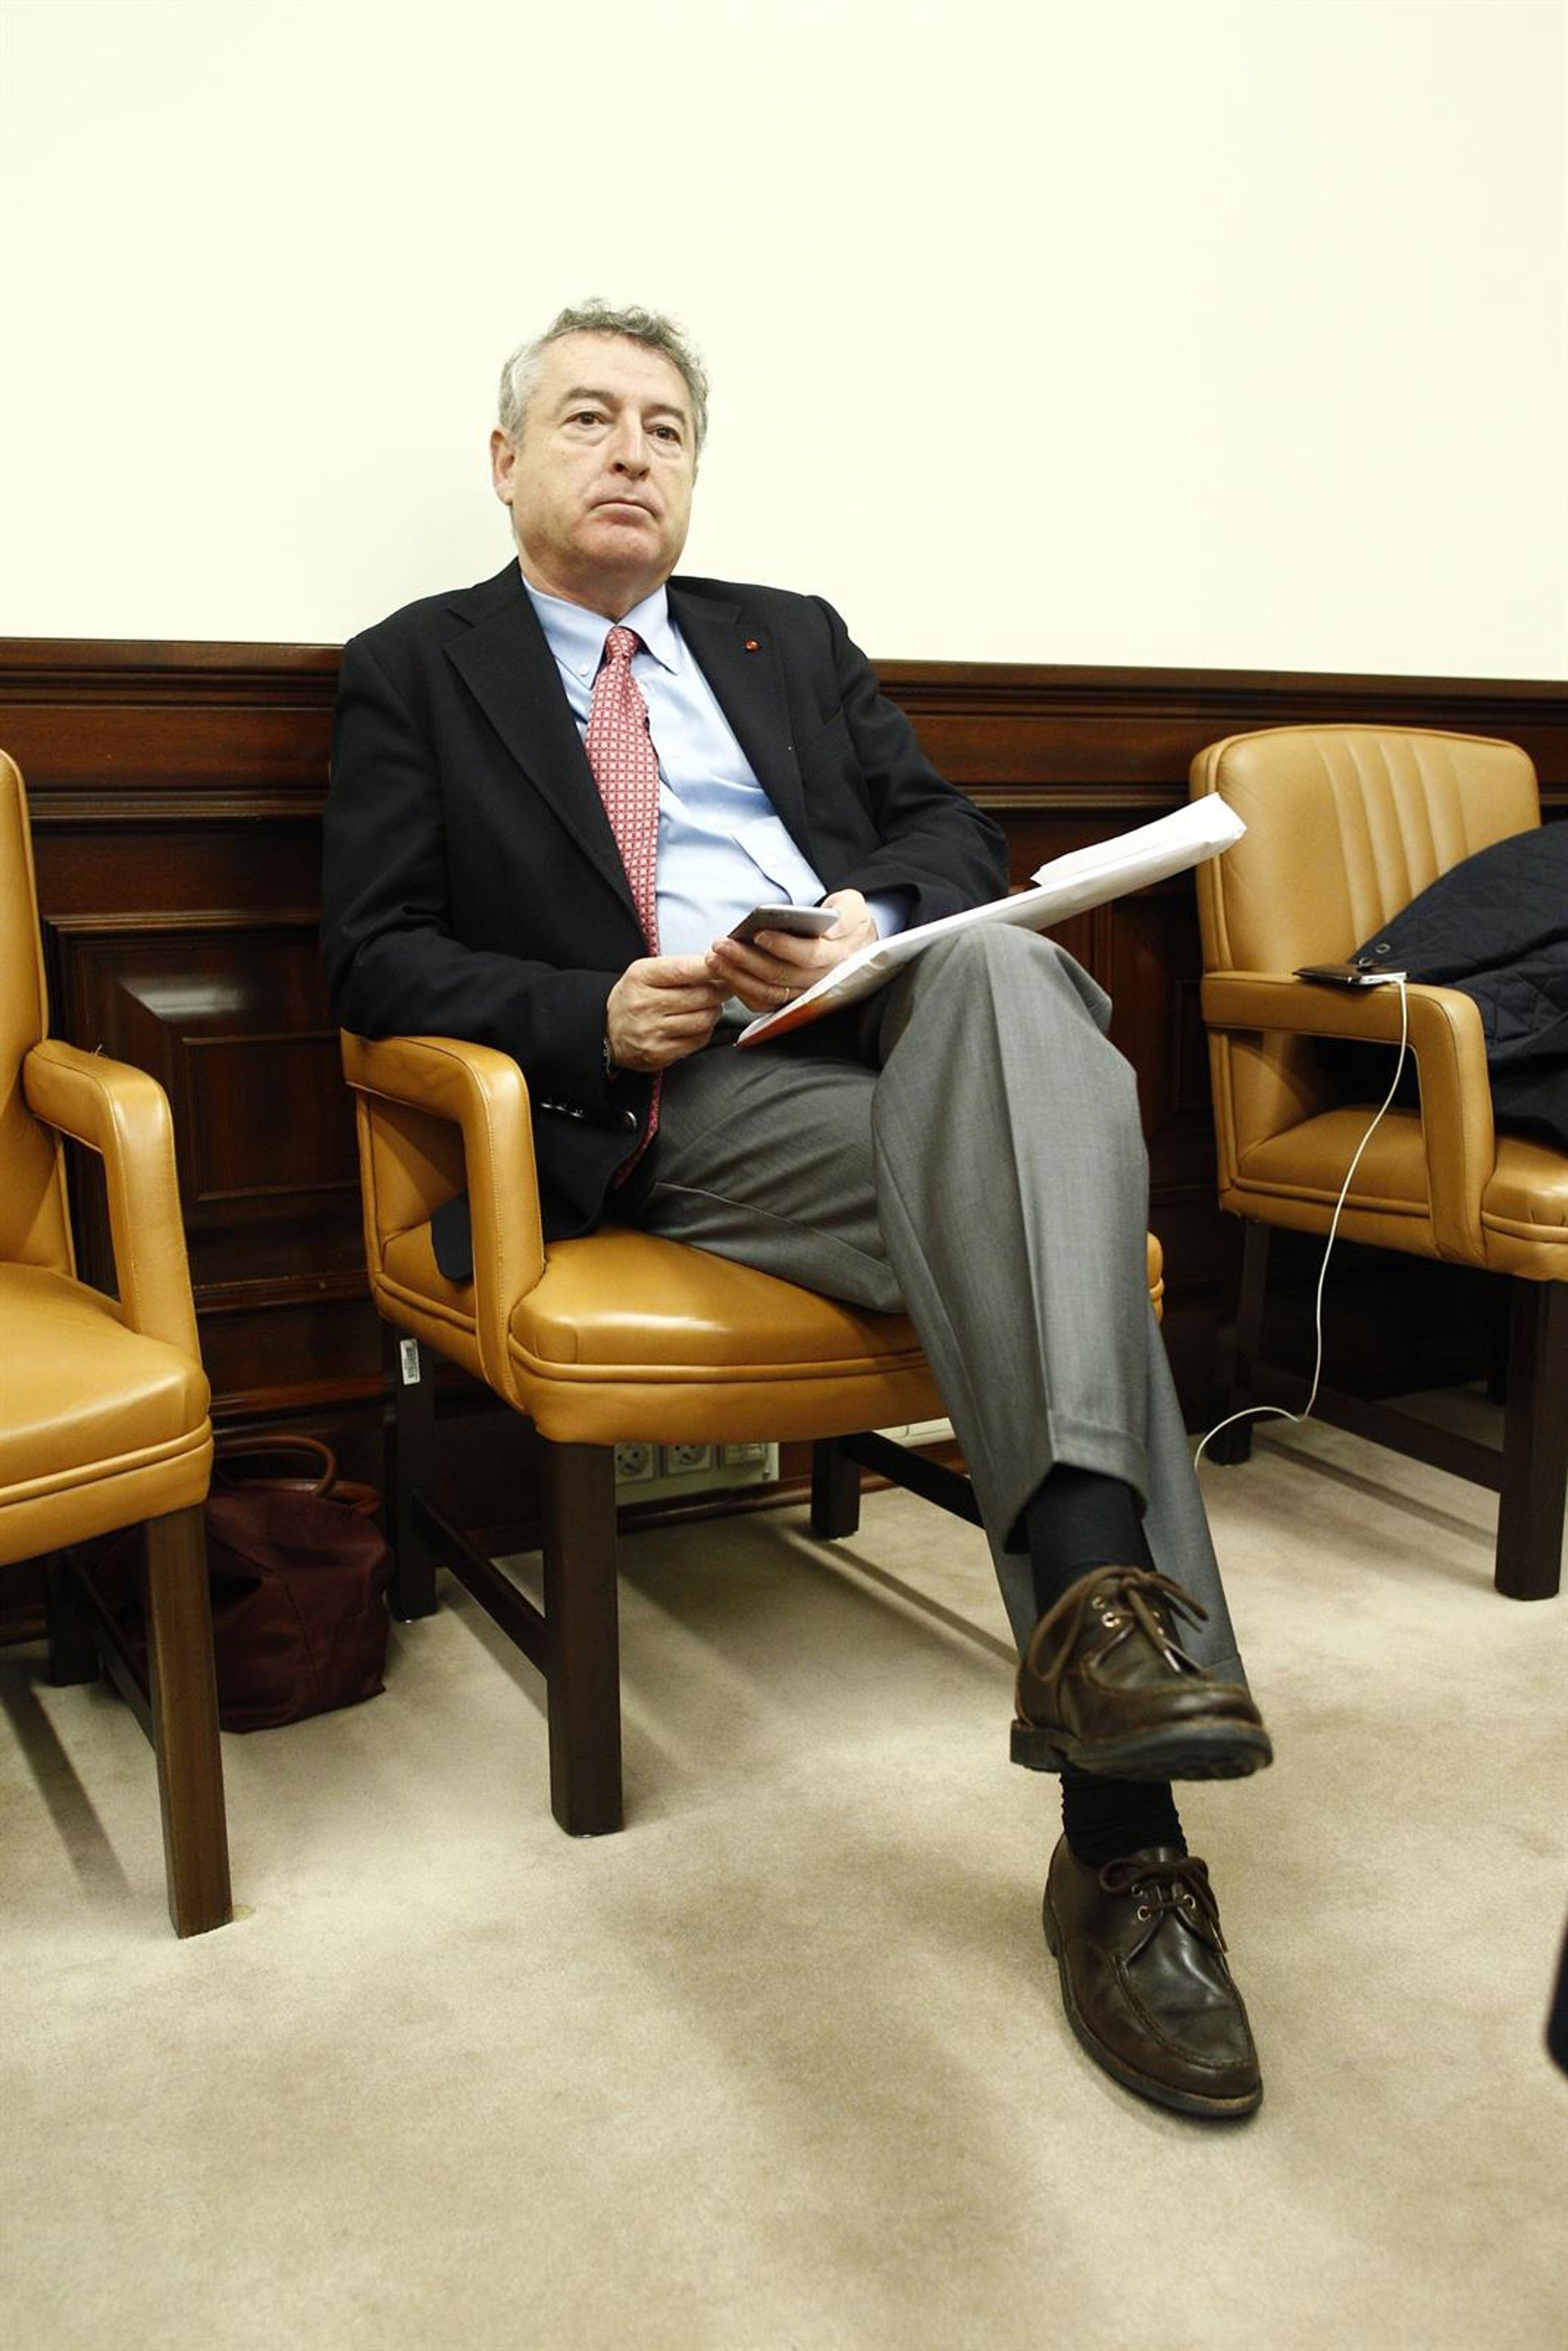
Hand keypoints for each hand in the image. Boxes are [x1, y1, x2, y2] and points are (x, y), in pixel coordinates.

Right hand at [606, 954, 727, 1070]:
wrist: (607, 1033)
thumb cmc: (633, 998)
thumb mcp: (645, 973)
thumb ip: (678, 967)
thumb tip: (716, 965)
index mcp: (641, 978)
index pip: (683, 970)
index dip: (710, 968)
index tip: (724, 965)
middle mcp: (644, 1005)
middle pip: (700, 995)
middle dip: (720, 990)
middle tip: (724, 987)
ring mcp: (652, 1032)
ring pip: (703, 1019)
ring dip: (715, 1011)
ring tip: (711, 1005)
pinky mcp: (660, 1053)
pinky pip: (698, 1040)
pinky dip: (706, 1030)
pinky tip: (700, 1023)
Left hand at [703, 890, 878, 1014]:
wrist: (851, 943)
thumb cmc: (847, 921)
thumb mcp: (854, 906)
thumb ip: (847, 913)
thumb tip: (831, 929)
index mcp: (839, 956)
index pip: (808, 955)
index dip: (783, 946)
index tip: (758, 934)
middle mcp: (822, 981)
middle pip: (781, 976)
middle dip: (747, 961)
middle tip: (720, 945)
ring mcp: (805, 994)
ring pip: (769, 993)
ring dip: (738, 978)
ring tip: (715, 959)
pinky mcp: (791, 1000)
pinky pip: (764, 1003)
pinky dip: (743, 991)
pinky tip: (725, 974)